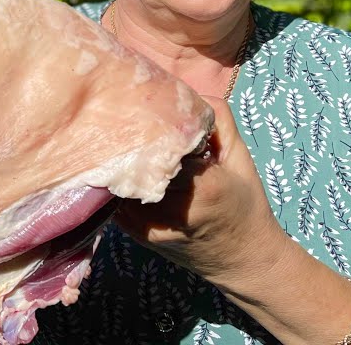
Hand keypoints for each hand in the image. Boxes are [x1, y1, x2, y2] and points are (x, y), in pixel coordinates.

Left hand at [114, 96, 285, 283]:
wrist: (242, 260)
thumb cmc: (245, 203)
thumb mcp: (241, 156)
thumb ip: (218, 119)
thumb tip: (181, 89)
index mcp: (202, 187)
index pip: (163, 143)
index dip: (149, 120)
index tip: (139, 99)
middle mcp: (170, 207)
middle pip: (135, 158)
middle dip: (127, 134)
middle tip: (111, 105)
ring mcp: (147, 224)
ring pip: (117, 176)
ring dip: (114, 153)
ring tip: (105, 127)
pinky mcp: (132, 232)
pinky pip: (112, 194)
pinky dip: (113, 174)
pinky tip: (111, 156)